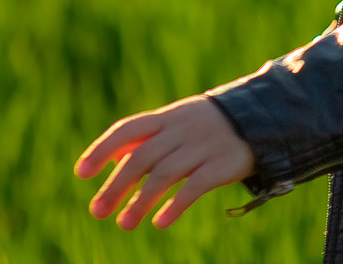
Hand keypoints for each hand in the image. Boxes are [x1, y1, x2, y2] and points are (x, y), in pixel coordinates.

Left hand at [75, 95, 256, 229]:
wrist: (261, 119)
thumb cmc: (207, 127)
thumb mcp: (177, 124)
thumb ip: (146, 140)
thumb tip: (111, 162)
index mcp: (167, 118)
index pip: (127, 129)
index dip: (102, 149)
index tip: (82, 173)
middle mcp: (182, 130)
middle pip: (141, 157)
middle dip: (116, 186)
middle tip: (98, 212)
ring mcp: (203, 146)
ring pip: (164, 174)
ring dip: (141, 201)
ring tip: (124, 224)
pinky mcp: (223, 164)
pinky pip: (195, 186)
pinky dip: (175, 205)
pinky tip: (160, 222)